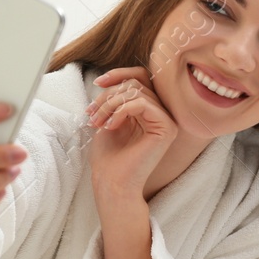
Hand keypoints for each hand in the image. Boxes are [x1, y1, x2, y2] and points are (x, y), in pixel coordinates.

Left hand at [85, 67, 176, 199]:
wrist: (112, 183)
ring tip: (97, 122)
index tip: (97, 83)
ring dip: (110, 104)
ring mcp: (167, 121)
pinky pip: (143, 104)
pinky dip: (121, 111)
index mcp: (150, 110)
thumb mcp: (109, 118)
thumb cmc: (109, 157)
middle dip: (108, 95)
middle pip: (136, 83)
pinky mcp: (167, 128)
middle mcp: (162, 113)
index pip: (140, 78)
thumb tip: (112, 78)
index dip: (119, 75)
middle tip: (91, 115)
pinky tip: (110, 126)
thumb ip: (116, 98)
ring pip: (137, 91)